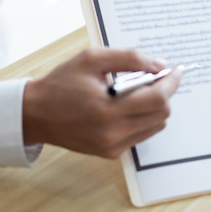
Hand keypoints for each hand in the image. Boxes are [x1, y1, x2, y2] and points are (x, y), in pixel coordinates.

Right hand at [22, 48, 181, 157]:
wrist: (35, 114)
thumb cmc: (61, 84)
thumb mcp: (92, 59)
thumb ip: (129, 58)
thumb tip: (159, 65)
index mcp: (107, 110)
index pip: (156, 99)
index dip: (171, 83)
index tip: (175, 70)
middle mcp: (112, 133)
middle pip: (161, 113)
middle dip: (164, 92)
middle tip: (152, 77)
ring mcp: (112, 146)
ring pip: (156, 125)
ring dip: (155, 105)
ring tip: (135, 91)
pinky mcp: (111, 153)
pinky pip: (142, 134)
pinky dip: (144, 118)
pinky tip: (127, 105)